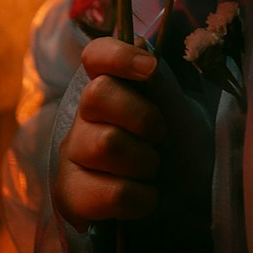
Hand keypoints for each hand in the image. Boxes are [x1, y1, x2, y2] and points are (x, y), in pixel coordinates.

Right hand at [54, 38, 213, 252]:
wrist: (182, 207)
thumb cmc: (180, 152)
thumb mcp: (181, 114)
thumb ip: (160, 84)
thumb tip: (140, 45)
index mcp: (112, 89)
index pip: (96, 56)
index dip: (118, 56)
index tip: (151, 70)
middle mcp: (84, 117)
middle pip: (97, 95)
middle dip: (142, 116)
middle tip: (160, 137)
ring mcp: (71, 156)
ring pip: (104, 144)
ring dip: (143, 161)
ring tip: (151, 171)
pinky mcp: (69, 196)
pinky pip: (103, 192)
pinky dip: (137, 198)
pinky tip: (143, 199)